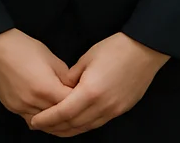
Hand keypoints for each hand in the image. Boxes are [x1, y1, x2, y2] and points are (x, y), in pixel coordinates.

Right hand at [0, 29, 72, 122]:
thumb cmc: (21, 47)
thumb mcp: (49, 56)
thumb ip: (64, 75)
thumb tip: (72, 87)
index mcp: (45, 89)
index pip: (71, 104)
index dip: (80, 99)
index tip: (86, 94)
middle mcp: (32, 103)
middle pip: (58, 117)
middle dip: (69, 111)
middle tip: (78, 104)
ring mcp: (20, 108)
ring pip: (44, 123)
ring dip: (54, 118)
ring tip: (63, 110)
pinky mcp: (11, 108)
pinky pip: (30, 120)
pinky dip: (41, 118)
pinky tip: (46, 111)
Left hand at [28, 33, 167, 136]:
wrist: (145, 49)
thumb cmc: (115, 48)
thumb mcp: (87, 58)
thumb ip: (72, 76)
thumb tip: (62, 87)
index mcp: (90, 92)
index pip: (62, 113)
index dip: (47, 119)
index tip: (34, 121)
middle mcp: (102, 106)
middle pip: (73, 125)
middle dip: (55, 128)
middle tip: (41, 126)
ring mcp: (113, 110)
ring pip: (86, 127)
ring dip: (69, 130)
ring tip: (55, 128)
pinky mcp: (121, 110)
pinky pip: (98, 123)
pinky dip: (84, 125)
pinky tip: (76, 122)